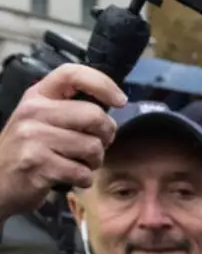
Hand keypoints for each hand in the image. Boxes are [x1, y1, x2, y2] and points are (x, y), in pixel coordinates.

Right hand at [0, 65, 124, 218]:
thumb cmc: (29, 151)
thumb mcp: (41, 121)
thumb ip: (70, 110)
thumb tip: (112, 105)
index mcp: (37, 96)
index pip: (72, 74)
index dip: (102, 83)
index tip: (120, 100)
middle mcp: (34, 111)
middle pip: (94, 115)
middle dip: (106, 135)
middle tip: (96, 145)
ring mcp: (33, 137)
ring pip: (93, 147)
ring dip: (94, 161)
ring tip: (77, 163)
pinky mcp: (38, 163)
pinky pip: (83, 172)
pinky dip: (83, 179)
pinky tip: (68, 177)